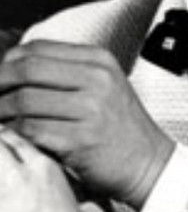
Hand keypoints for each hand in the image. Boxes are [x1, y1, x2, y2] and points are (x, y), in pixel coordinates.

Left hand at [0, 40, 175, 207]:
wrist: (149, 163)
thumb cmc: (119, 127)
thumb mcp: (104, 85)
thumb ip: (67, 72)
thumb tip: (13, 66)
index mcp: (99, 60)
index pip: (38, 48)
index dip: (8, 62)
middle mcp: (97, 79)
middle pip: (27, 70)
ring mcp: (91, 109)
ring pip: (24, 102)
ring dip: (0, 113)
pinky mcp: (82, 140)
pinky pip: (32, 131)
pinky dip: (14, 135)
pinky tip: (12, 140)